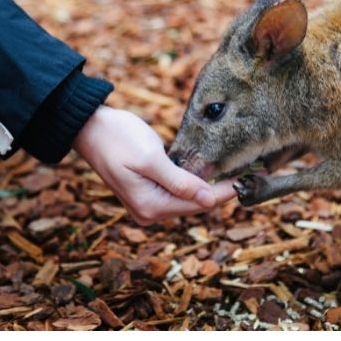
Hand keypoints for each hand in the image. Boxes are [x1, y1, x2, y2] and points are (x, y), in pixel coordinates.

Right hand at [73, 107, 235, 222]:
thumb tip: (209, 200)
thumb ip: (180, 182)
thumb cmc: (117, 138)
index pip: (199, 203)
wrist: (88, 128)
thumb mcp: (151, 159)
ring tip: (236, 174)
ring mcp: (147, 203)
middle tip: (252, 175)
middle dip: (220, 191)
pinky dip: (193, 183)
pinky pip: (176, 192)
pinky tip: (209, 173)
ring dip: (208, 187)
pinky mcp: (146, 191)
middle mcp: (149, 212)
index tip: (251, 180)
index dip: (226, 192)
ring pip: (187, 199)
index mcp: (151, 206)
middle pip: (194, 205)